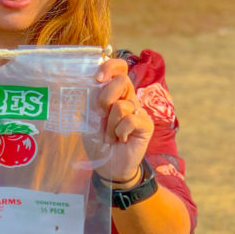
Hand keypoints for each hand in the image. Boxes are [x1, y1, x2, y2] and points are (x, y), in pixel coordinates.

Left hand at [95, 57, 152, 182]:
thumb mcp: (88, 119)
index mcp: (113, 93)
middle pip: (122, 81)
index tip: (98, 78)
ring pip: (122, 105)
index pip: (119, 68)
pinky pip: (130, 120)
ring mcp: (138, 110)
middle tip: (101, 116)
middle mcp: (128, 98)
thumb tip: (91, 84)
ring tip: (110, 135)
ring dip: (110, 125)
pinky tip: (121, 140)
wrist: (108, 166)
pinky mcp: (146, 124)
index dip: (110, 67)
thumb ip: (91, 101)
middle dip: (105, 99)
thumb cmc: (98, 141)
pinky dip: (120, 132)